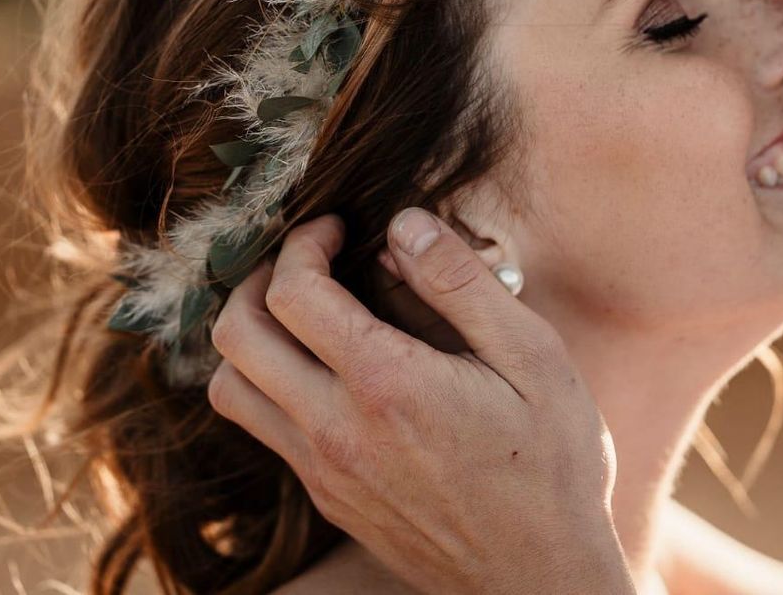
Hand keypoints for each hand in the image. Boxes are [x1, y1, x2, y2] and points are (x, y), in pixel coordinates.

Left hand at [206, 211, 634, 594]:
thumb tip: (404, 224)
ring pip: (229, 390)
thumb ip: (462, 285)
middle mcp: (337, 431)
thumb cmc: (552, 465)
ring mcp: (325, 473)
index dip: (303, 243)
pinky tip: (327, 368)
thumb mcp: (533, 358)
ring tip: (301, 312)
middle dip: (255, 280)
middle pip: (234, 338)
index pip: (291, 294)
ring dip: (249, 338)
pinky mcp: (328, 500)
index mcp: (387, 385)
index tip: (336, 226)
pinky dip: (269, 383)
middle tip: (304, 261)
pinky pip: (264, 430)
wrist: (539, 577)